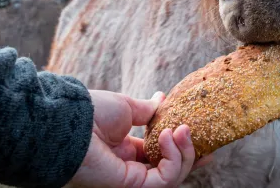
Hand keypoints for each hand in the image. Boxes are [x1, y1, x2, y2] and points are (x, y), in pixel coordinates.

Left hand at [69, 90, 211, 187]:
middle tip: (208, 144)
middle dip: (191, 157)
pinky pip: (164, 180)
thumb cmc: (92, 112)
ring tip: (182, 129)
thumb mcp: (127, 107)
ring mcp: (131, 180)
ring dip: (185, 153)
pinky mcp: (132, 185)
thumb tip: (162, 100)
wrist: (70, 122)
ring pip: (172, 177)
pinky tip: (169, 135)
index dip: (181, 148)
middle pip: (170, 170)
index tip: (197, 134)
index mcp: (126, 151)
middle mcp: (130, 168)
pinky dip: (174, 159)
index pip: (160, 156)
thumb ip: (147, 110)